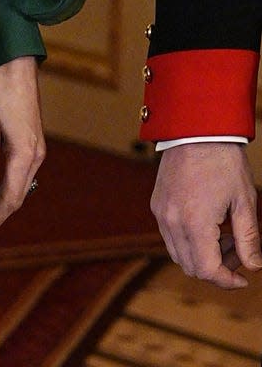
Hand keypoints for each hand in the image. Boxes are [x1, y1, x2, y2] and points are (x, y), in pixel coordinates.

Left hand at [0, 55, 44, 237]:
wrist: (17, 69)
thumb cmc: (0, 95)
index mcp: (25, 155)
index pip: (10, 199)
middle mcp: (35, 157)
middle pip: (17, 197)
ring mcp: (36, 151)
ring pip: (20, 188)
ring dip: (1, 202)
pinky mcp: (33, 145)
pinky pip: (20, 176)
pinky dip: (6, 188)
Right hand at [151, 141, 261, 287]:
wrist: (195, 127)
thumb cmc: (223, 160)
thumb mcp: (244, 200)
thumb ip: (249, 239)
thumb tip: (254, 267)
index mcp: (194, 222)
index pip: (207, 270)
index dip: (227, 281)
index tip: (244, 279)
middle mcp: (171, 221)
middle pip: (191, 267)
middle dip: (218, 268)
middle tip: (239, 252)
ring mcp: (161, 212)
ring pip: (179, 254)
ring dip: (202, 256)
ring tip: (225, 236)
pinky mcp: (157, 204)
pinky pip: (170, 236)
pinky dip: (190, 241)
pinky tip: (208, 224)